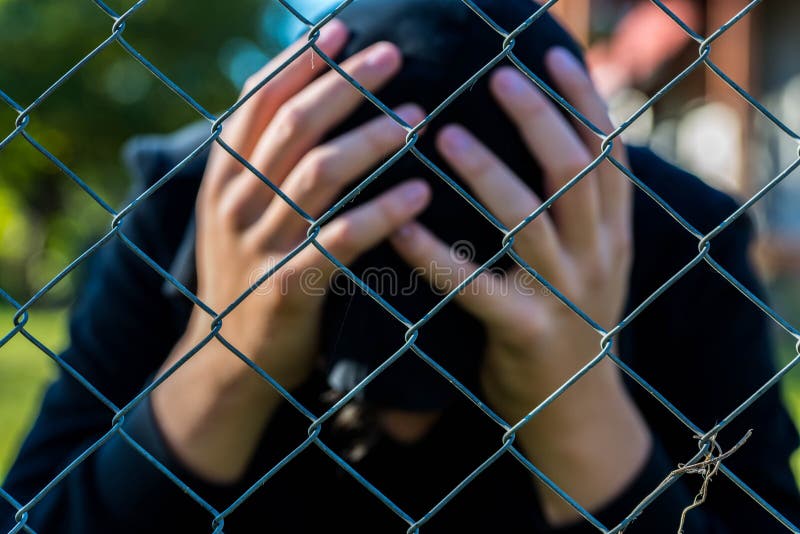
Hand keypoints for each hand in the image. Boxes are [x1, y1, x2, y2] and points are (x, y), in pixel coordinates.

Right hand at [152, 21, 429, 482]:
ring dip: (372, 138)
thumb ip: (264, 162)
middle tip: (393, 55)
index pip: (257, 100)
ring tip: (418, 117)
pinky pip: (341, 240)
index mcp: (224, 176)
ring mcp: (259, 244)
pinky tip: (420, 194)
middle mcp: (237, 202)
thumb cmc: (249, 274)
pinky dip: (383, 212)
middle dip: (345, 82)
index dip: (300, 60)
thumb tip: (304, 99)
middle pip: (294, 125)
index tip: (342, 27)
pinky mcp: (287, 286)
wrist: (226, 360)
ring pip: (320, 173)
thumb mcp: (239, 212)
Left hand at [390, 48, 649, 524]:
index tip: (551, 52)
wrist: (578, 412)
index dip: (583, 99)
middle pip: (576, 171)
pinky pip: (477, 289)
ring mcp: (566, 296)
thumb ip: (576, 210)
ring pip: (531, 220)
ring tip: (445, 135)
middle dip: (540, 116)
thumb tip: (549, 142)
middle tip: (497, 73)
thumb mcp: (587, 261)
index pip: (607, 151)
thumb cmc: (566, 323)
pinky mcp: (526, 333)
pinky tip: (401, 228)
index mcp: (612, 233)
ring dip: (490, 173)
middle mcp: (598, 256)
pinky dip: (436, 256)